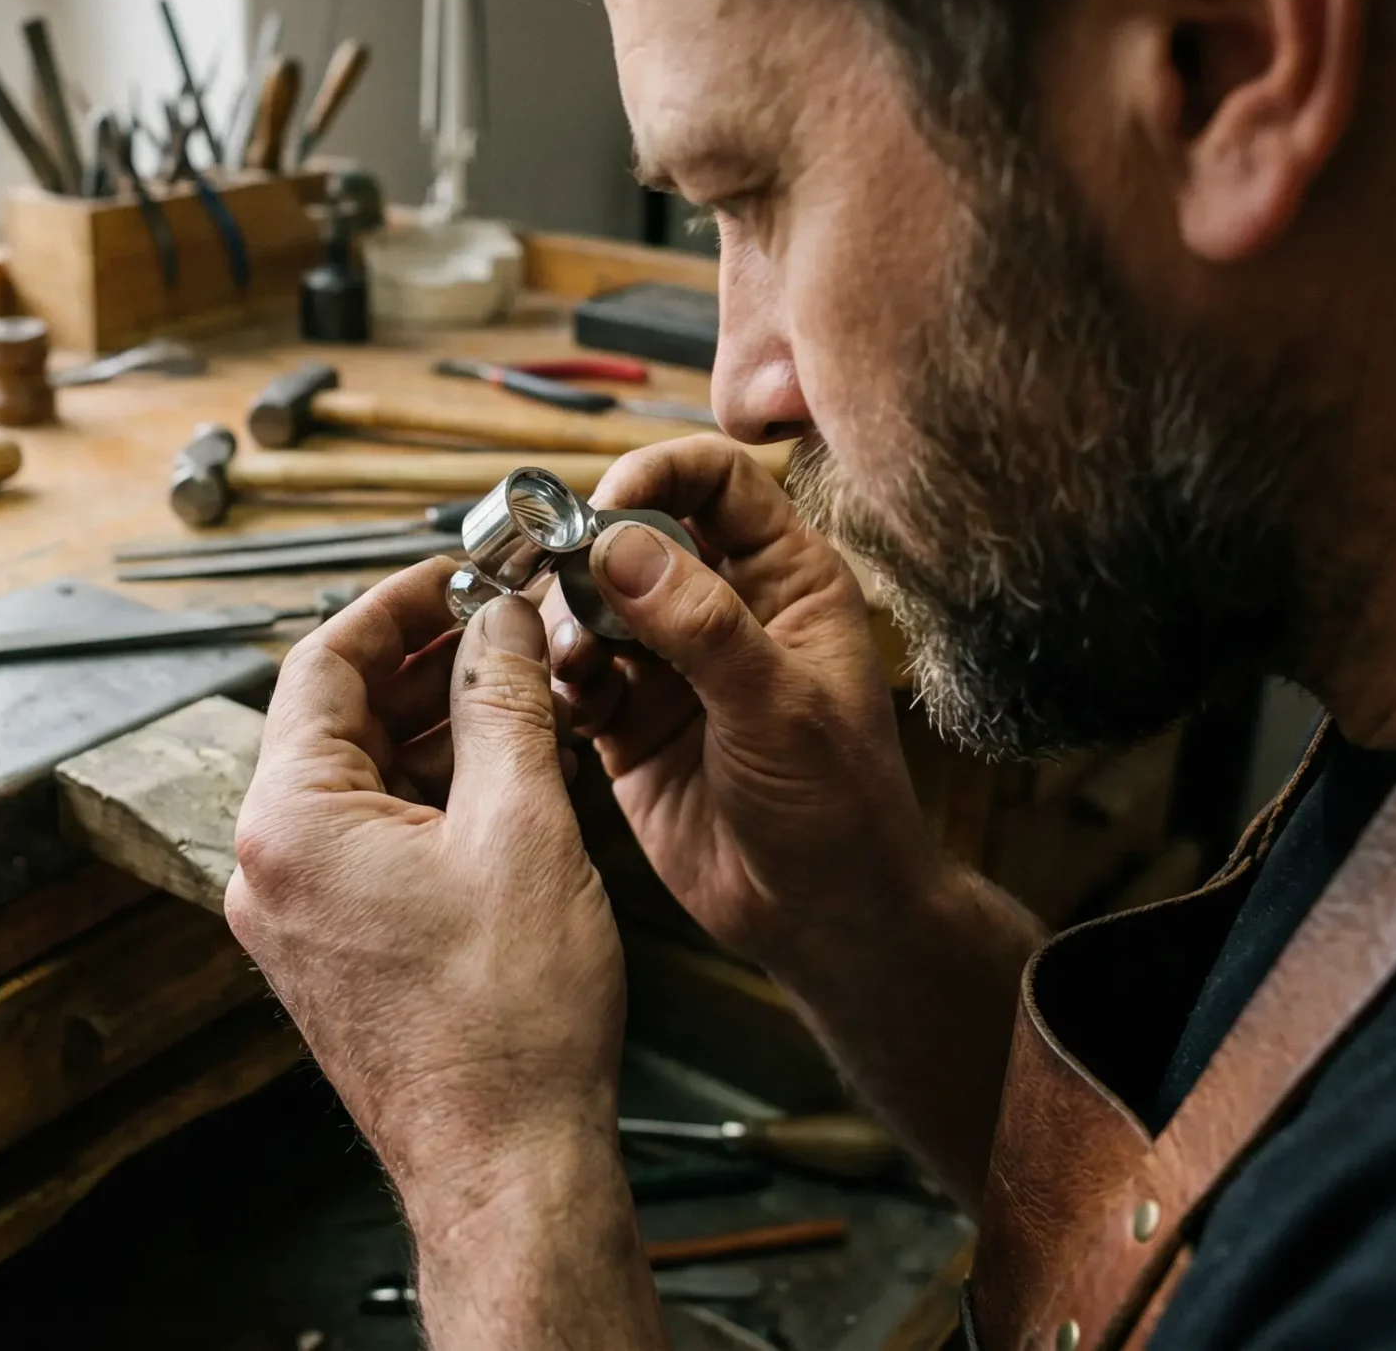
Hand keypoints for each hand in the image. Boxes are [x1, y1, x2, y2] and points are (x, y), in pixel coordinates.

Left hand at [226, 560, 625, 1207]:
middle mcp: (272, 868)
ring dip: (431, 728)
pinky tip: (503, 775)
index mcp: (290, 824)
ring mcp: (297, 917)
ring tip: (517, 690)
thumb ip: (504, 706)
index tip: (457, 572)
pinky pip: (370, 839)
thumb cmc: (507, 1025)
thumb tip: (500, 624)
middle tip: (500, 622)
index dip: (397, 604)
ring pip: (358, 782)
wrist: (506, 1168)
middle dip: (421, 664)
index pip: (322, 663)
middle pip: (335, 720)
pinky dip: (429, 795)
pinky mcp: (335, 953)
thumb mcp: (523, 828)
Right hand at [545, 437, 934, 968]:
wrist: (821, 918)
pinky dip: (560, 683)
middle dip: (587, 556)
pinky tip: (577, 713)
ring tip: (578, 670)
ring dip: (567, 625)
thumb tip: (619, 544)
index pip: (715, 481)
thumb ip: (701, 623)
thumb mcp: (779, 705)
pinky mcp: (628, 721)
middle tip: (558, 588)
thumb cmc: (838, 807)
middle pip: (634, 535)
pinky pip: (572, 676)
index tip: (600, 510)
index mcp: (784, 579)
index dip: (655, 476)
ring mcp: (670, 664)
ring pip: (590, 604)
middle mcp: (722, 608)